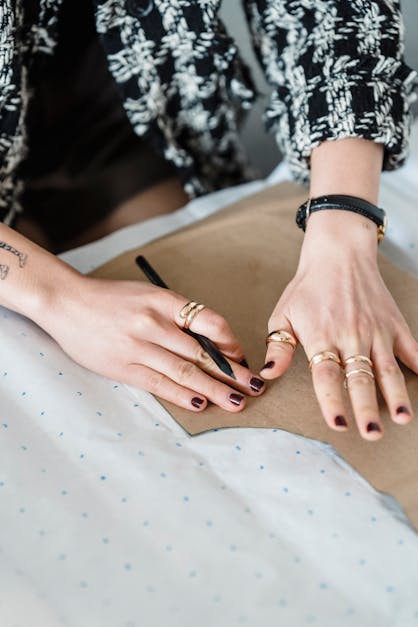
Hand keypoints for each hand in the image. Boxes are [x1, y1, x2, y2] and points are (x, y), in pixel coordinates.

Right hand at [41, 275, 265, 411]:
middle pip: (203, 353)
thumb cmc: (112, 299)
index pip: (210, 323)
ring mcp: (139, 347)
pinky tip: (200, 403)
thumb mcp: (148, 296)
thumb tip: (209, 345)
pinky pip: (159, 384)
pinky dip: (182, 395)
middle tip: (255, 387)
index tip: (241, 357)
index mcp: (165, 301)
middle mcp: (155, 323)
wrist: (68, 304)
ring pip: (186, 372)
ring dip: (215, 389)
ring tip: (237, 402)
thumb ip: (176, 316)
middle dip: (233, 373)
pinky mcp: (124, 367)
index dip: (231, 343)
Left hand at [260, 210, 416, 439]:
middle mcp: (351, 336)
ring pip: (388, 368)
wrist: (338, 253)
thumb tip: (267, 375)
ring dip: (396, 395)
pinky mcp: (394, 323)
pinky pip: (410, 348)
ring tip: (404, 418)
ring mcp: (376, 330)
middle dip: (367, 408)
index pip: (327, 376)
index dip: (332, 401)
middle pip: (360, 378)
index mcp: (322, 337)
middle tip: (371, 434)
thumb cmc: (307, 287)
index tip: (338, 424)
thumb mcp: (283, 314)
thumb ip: (278, 347)